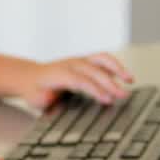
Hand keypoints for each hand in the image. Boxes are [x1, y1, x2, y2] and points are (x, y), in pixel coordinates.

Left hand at [18, 53, 132, 108]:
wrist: (29, 76)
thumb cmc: (34, 90)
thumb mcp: (37, 99)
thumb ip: (47, 99)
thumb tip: (55, 99)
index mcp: (58, 73)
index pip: (80, 80)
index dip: (95, 89)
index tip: (107, 100)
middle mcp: (70, 64)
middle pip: (94, 71)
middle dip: (110, 83)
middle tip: (123, 95)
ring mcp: (79, 61)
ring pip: (101, 60)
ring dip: (117, 69)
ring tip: (130, 80)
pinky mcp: (85, 61)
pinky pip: (102, 60)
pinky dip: (115, 66)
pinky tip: (124, 76)